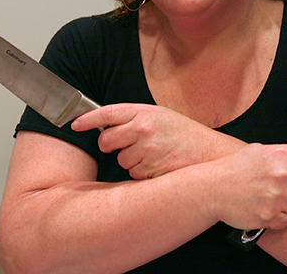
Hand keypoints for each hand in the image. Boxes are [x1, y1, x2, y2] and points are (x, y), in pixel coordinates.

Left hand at [71, 104, 242, 178]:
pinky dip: (143, 173)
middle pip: (107, 140)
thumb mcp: (162, 116)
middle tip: (125, 145)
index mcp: (145, 112)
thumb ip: (136, 118)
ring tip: (155, 155)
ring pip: (121, 160)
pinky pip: (134, 174)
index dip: (87, 119)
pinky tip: (159, 165)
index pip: (107, 113)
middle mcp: (143, 129)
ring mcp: (146, 150)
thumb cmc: (186, 135)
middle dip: (110, 146)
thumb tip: (109, 125)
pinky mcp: (150, 170)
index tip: (75, 123)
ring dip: (132, 161)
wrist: (211, 154)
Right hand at [206, 143, 286, 230]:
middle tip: (286, 188)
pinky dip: (278, 218)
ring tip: (272, 198)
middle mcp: (280, 174)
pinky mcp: (269, 216)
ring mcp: (275, 196)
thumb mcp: (257, 150)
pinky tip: (265, 208)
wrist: (212, 188)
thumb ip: (281, 154)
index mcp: (279, 155)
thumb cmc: (232, 169)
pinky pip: (286, 221)